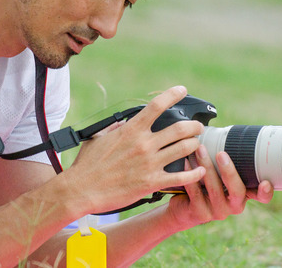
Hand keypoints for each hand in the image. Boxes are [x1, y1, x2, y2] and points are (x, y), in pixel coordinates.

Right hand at [65, 86, 206, 213]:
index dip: (173, 94)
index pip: (157, 106)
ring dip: (195, 145)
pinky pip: (181, 177)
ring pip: (184, 149)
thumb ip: (114, 128)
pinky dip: (195, 173)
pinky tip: (201, 170)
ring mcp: (149, 163)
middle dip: (194, 126)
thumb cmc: (86, 165)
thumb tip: (122, 122)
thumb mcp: (98, 138)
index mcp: (131, 130)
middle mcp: (144, 144)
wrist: (80, 190)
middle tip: (197, 127)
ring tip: (197, 145)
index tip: (182, 90)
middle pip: (180, 128)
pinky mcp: (152, 182)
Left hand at [166, 145, 273, 230]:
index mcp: (244, 194)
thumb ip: (230, 160)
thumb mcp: (221, 174)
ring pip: (214, 190)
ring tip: (200, 150)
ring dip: (207, 167)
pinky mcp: (200, 213)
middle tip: (221, 154)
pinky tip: (185, 162)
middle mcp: (234, 205)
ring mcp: (217, 211)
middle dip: (229, 172)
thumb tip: (230, 132)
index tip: (265, 182)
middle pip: (238, 191)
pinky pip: (195, 193)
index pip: (261, 196)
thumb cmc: (206, 182)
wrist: (185, 206)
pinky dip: (190, 175)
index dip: (265, 192)